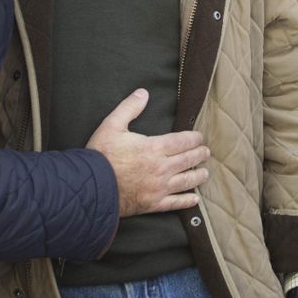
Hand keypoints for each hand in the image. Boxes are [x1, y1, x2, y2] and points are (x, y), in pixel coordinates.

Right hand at [87, 89, 209, 216]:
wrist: (91, 187)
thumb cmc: (101, 156)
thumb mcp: (111, 125)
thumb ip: (129, 108)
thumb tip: (143, 93)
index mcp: (154, 148)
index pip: (182, 141)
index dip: (194, 139)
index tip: (200, 137)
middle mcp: (161, 168)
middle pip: (188, 160)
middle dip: (199, 155)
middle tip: (206, 152)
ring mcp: (159, 188)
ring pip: (186, 181)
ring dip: (198, 176)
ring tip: (205, 173)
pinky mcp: (153, 204)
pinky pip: (175, 203)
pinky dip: (187, 201)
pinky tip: (195, 199)